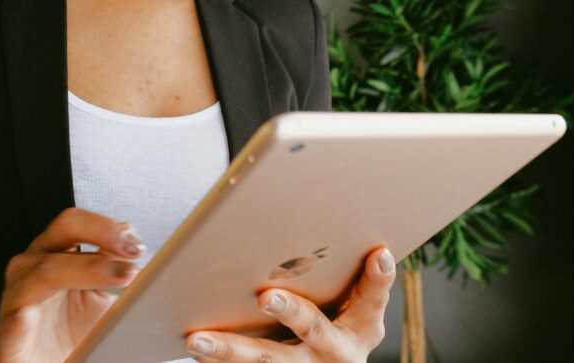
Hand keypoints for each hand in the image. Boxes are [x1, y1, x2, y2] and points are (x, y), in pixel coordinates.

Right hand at [0, 208, 144, 362]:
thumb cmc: (71, 333)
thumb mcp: (103, 300)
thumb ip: (120, 273)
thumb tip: (154, 260)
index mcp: (54, 253)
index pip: (77, 224)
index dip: (107, 228)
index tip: (137, 244)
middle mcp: (32, 269)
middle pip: (62, 233)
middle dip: (100, 235)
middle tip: (133, 251)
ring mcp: (16, 300)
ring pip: (42, 273)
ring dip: (83, 271)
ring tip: (118, 277)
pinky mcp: (8, 340)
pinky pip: (12, 325)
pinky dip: (20, 320)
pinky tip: (31, 317)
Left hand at [184, 246, 395, 362]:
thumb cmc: (337, 320)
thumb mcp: (352, 304)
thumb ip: (348, 274)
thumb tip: (345, 225)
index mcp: (362, 327)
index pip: (373, 298)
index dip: (378, 278)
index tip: (378, 254)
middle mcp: (338, 351)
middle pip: (313, 328)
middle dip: (290, 311)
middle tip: (266, 296)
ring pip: (267, 360)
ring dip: (231, 349)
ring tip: (198, 339)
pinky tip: (195, 348)